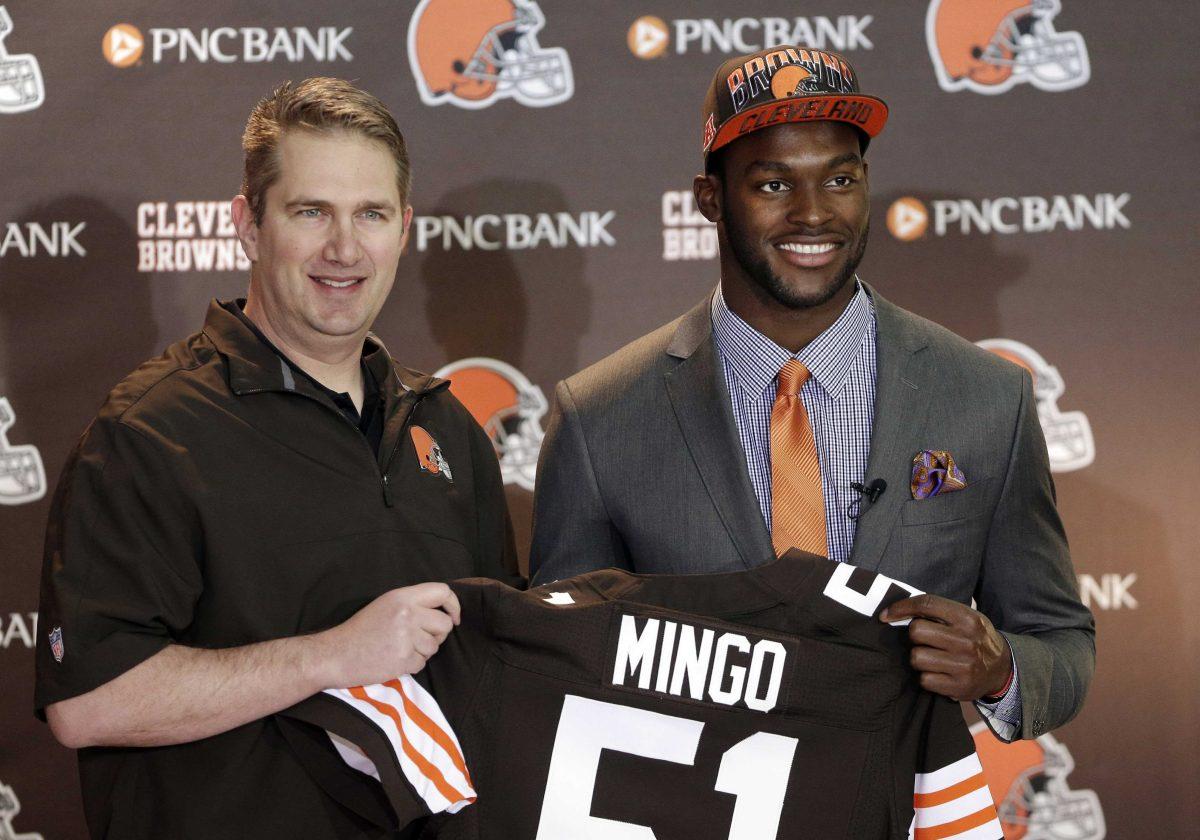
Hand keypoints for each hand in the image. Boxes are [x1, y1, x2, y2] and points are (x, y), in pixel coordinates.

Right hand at [315, 583, 460, 688]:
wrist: (335, 654)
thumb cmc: (360, 630)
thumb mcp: (386, 605)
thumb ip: (413, 604)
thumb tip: (443, 611)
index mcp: (402, 597)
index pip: (442, 592)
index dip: (453, 605)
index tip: (454, 618)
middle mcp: (407, 613)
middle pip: (444, 624)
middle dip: (437, 635)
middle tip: (418, 639)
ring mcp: (406, 636)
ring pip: (434, 646)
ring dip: (422, 652)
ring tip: (399, 649)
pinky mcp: (403, 659)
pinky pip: (422, 664)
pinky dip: (411, 665)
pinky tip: (393, 660)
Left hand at [879, 594, 1011, 701]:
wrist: (1002, 669)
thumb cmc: (974, 638)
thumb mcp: (965, 617)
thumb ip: (938, 611)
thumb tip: (895, 611)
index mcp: (967, 618)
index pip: (926, 604)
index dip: (901, 607)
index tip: (886, 615)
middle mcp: (967, 640)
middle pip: (916, 631)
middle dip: (914, 636)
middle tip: (924, 641)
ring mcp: (964, 665)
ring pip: (917, 657)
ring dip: (918, 658)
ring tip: (932, 658)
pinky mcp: (960, 686)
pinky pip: (924, 679)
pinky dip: (926, 677)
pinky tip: (939, 673)